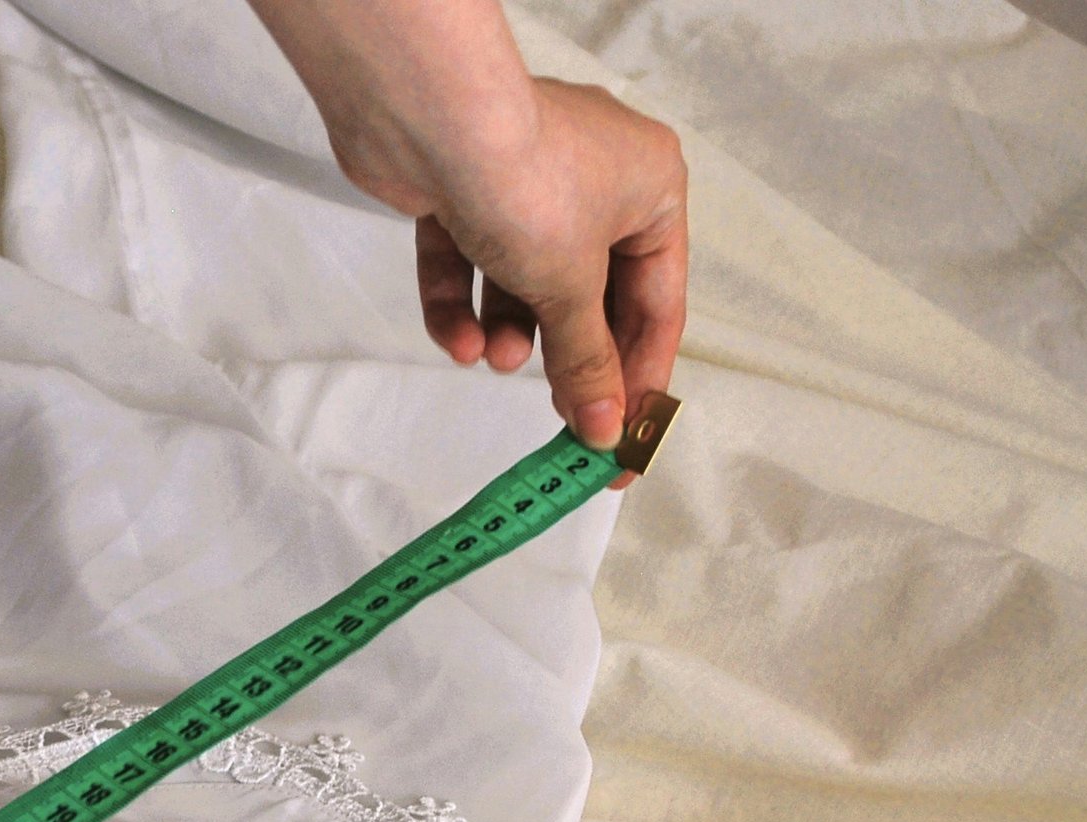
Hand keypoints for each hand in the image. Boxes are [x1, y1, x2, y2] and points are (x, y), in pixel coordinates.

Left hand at [247, 0, 685, 466]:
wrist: (428, 120)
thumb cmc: (523, 177)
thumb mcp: (570, 288)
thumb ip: (586, 362)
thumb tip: (604, 426)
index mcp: (651, 188)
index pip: (658, 301)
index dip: (639, 374)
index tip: (621, 435)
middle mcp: (597, 177)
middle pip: (591, 294)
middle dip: (567, 354)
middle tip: (559, 416)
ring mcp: (525, 182)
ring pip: (525, 281)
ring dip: (508, 331)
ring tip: (494, 358)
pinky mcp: (463, 191)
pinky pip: (470, 263)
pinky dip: (460, 304)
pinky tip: (456, 339)